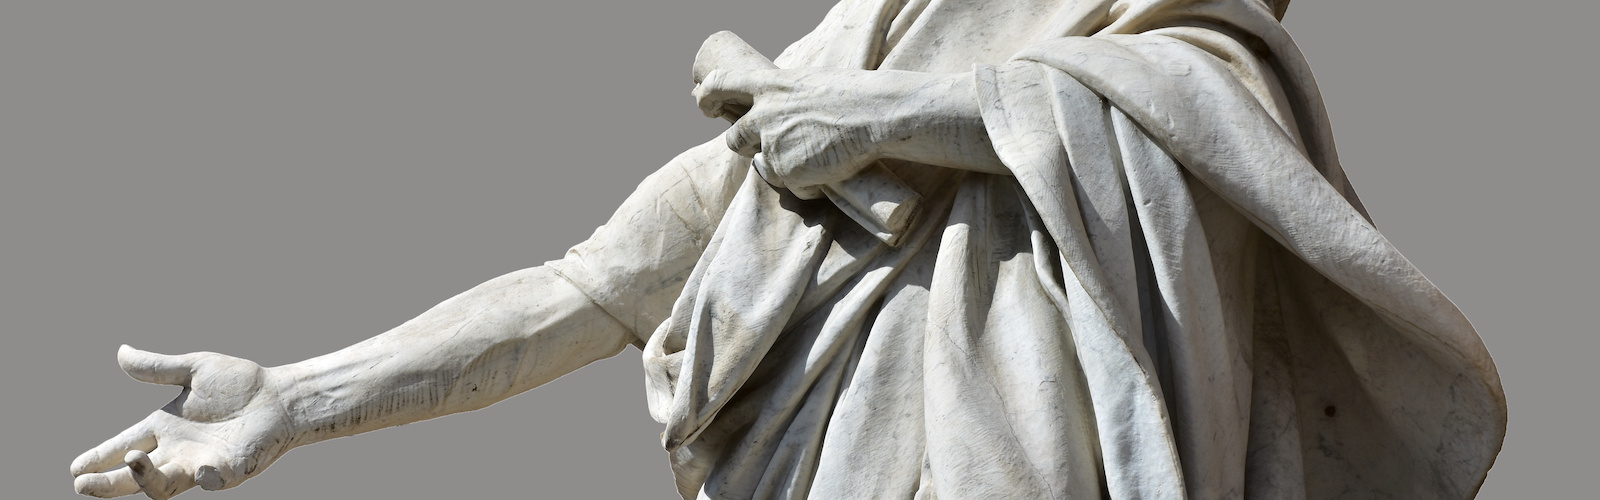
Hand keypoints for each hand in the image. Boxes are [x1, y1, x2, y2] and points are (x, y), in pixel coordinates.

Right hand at [70, 346, 295, 498]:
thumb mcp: (193, 370)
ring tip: (133, 458)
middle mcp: (178, 451)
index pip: (122, 446)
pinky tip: (202, 469)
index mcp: (164, 428)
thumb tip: (121, 352)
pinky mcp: (230, 470)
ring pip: (163, 484)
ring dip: (145, 478)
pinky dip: (206, 477)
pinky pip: (212, 481)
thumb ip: (158, 367)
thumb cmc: (240, 383)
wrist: (281, 395)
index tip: (75, 468)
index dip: (99, 457)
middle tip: (83, 484)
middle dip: (108, 482)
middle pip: (134, 474)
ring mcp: (202, 463)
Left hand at [694, 68, 1001, 193]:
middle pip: (734, 139)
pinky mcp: (784, 171)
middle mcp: (762, 116)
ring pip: (762, 166)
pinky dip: (805, 185)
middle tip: (766, 147)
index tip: (702, 103)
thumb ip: (789, 100)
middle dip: (745, 146)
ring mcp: (771, 145)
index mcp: (770, 86)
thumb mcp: (812, 86)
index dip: (708, 95)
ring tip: (815, 157)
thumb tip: (786, 117)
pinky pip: (789, 186)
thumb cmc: (853, 97)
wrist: (873, 116)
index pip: (721, 83)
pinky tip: (827, 172)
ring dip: (780, 167)